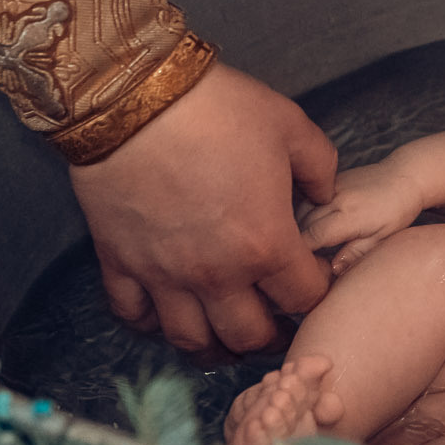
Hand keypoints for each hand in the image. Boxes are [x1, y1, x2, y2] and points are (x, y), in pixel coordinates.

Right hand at [70, 60, 336, 358]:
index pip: (304, 299)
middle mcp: (216, 274)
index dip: (316, 296)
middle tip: (274, 324)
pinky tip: (163, 315)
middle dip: (269, 336)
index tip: (313, 286)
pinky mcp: (119, 262)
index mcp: (266, 245)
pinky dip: (149, 323)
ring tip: (224, 338)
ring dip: (212, 347)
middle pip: (248, 336)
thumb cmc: (218, 109)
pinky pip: (132, 315)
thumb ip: (320, 167)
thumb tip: (325, 193)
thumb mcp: (290, 127)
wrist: (135, 97)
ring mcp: (163, 274)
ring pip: (190, 341)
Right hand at [300, 162, 428, 273]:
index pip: (312, 237)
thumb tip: (332, 270)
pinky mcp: (331, 180)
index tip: (303, 269)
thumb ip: (355, 254)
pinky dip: (304, 213)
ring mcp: (331, 187)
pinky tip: (311, 225)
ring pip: (301, 210)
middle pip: (302, 225)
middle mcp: (336, 199)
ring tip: (306, 245)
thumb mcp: (382, 238)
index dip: (303, 255)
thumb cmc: (398, 210)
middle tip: (303, 262)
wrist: (407, 175)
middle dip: (298, 243)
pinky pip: (309, 198)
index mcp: (349, 216)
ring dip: (299, 227)